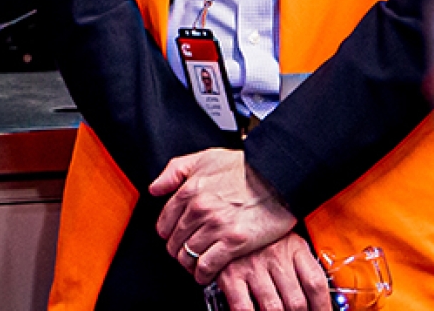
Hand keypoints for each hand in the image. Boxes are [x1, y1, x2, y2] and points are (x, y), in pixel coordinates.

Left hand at [151, 148, 295, 283]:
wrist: (279, 177)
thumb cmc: (246, 168)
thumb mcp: (205, 158)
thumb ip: (174, 171)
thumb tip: (155, 188)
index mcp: (190, 190)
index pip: (165, 221)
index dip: (167, 233)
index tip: (172, 238)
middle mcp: (200, 209)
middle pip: (175, 240)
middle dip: (177, 250)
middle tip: (183, 253)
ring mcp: (216, 226)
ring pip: (188, 254)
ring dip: (188, 263)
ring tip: (194, 265)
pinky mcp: (234, 241)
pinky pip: (208, 265)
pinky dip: (203, 274)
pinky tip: (204, 275)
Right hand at [207, 234, 331, 310]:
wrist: (229, 207)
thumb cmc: (261, 229)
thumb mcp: (288, 240)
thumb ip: (302, 265)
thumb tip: (314, 298)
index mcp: (294, 247)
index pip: (316, 284)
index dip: (323, 308)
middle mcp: (274, 256)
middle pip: (296, 301)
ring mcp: (251, 265)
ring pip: (274, 308)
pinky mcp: (229, 274)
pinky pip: (243, 306)